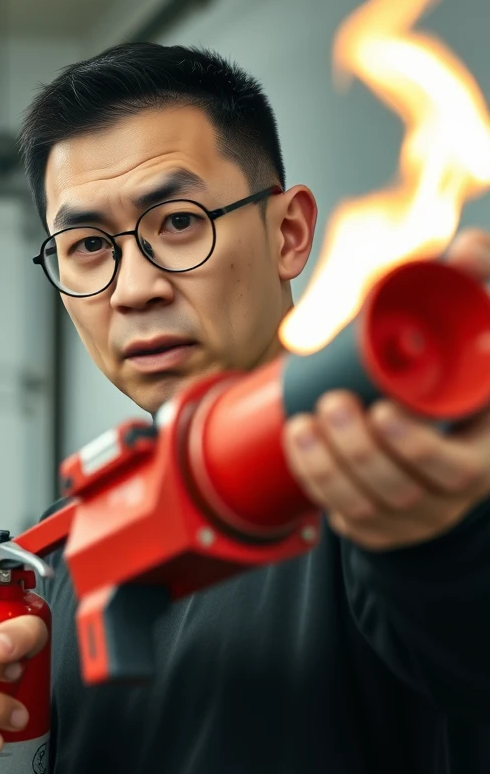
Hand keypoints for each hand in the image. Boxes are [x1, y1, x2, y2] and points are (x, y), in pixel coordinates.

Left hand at [283, 229, 489, 550]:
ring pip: (369, 509)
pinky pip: (349, 519)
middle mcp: (456, 492)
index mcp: (485, 451)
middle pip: (404, 491)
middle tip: (330, 405)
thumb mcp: (477, 329)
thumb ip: (475, 287)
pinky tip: (302, 445)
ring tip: (302, 423)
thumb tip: (466, 249)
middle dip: (358, 451)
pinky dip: (317, 482)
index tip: (383, 411)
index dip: (417, 449)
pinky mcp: (388, 523)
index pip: (459, 469)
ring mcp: (421, 513)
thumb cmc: (463, 367)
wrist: (447, 420)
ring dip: (328, 467)